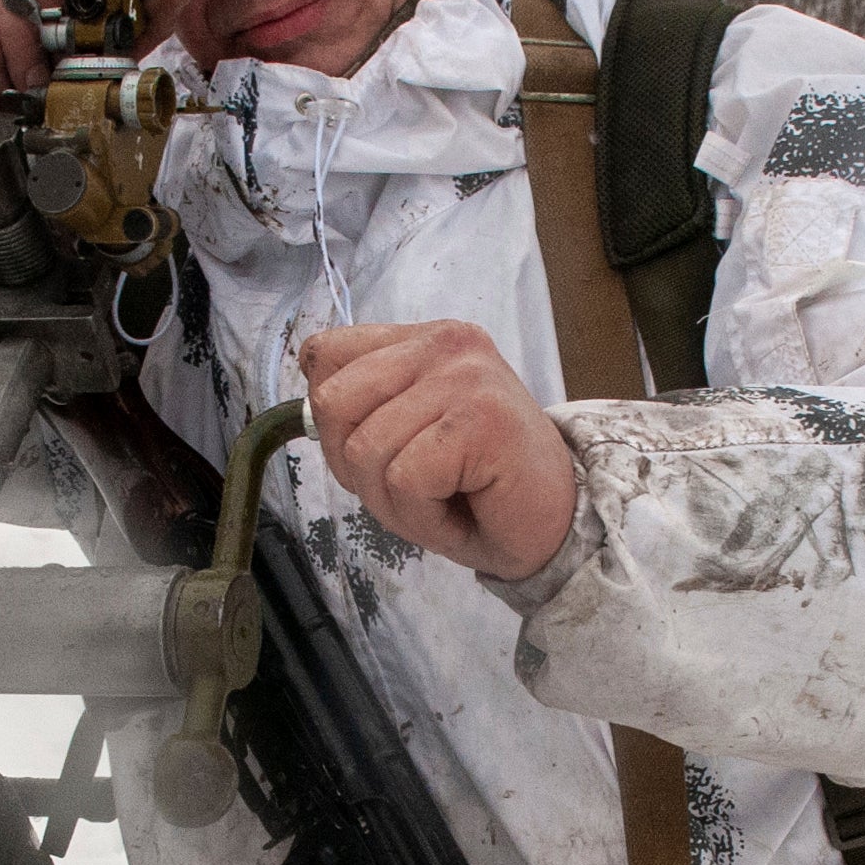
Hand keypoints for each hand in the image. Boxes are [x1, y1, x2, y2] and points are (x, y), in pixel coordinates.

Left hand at [299, 322, 578, 582]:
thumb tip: (307, 403)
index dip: (334, 422)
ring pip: (365, 449)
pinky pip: (403, 479)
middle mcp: (444, 343)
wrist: (557, 525)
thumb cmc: (478, 489)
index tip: (385, 451)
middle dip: (357, 466)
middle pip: (332, 403)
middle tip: (414, 484)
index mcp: (423, 340)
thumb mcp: (403, 437)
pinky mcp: (479, 420)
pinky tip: (462, 507)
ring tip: (445, 497)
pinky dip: (422, 515)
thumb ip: (361, 407)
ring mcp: (464, 377)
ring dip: (395, 500)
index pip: (325, 354)